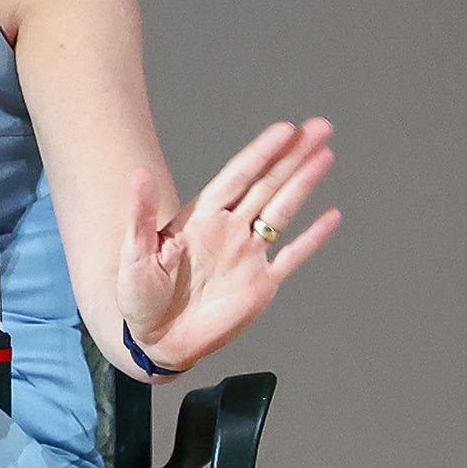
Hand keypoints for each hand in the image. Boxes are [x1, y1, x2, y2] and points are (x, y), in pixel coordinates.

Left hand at [117, 118, 341, 370]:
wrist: (155, 340)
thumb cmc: (137, 294)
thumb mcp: (134, 252)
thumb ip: (142, 214)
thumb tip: (139, 174)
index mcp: (201, 217)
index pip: (238, 176)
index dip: (261, 152)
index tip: (285, 129)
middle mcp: (229, 229)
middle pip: (268, 184)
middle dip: (293, 156)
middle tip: (320, 127)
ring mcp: (247, 255)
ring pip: (283, 211)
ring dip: (304, 184)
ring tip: (326, 155)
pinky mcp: (260, 285)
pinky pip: (292, 257)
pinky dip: (312, 238)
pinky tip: (331, 216)